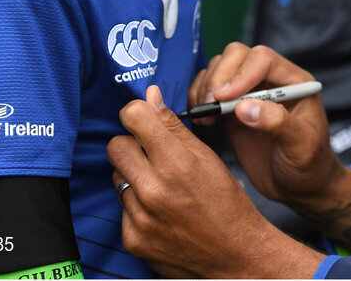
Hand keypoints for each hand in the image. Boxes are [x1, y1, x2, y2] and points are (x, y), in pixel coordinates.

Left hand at [107, 85, 324, 277]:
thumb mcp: (208, 157)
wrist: (234, 255)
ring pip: (117, 177)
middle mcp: (153, 189)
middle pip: (115, 146)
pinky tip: (160, 211)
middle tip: (152, 155)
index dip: (137, 113)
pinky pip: (121, 208)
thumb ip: (174, 126)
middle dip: (131, 145)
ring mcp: (140, 217)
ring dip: (134, 177)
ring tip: (162, 187)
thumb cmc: (226, 203)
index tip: (142, 118)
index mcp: (176, 163)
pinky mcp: (132, 238)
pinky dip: (136, 206)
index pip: (133, 118)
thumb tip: (150, 96)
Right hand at [189, 43, 350, 242]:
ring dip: (206, 87)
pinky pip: (210, 90)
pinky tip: (202, 120)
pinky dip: (199, 99)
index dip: (241, 73)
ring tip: (205, 116)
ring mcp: (250, 93)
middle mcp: (271, 81)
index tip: (225, 98)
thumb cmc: (310, 166)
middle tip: (209, 106)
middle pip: (237, 56)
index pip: (263, 59)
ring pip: (220, 68)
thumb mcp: (302, 147)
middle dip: (219, 77)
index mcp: (294, 82)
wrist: (300, 188)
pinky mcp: (232, 109)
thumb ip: (279, 124)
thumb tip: (245, 107)